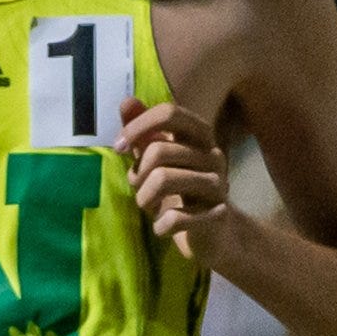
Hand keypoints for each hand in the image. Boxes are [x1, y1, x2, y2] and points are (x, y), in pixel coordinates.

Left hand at [116, 97, 231, 250]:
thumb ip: (144, 133)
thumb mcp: (159, 161)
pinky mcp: (218, 214)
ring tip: (149, 208)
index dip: (138, 126)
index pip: (170, 113)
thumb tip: (127, 101)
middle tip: (139, 190)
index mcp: (199, 136)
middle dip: (137, 175)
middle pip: (158, 150)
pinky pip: (175, 217)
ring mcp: (218, 184)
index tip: (118, 148)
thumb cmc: (181, 193)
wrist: (215, 234)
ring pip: (163, 180)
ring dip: (144, 200)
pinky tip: (163, 228)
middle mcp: (212, 154)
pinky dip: (160, 226)